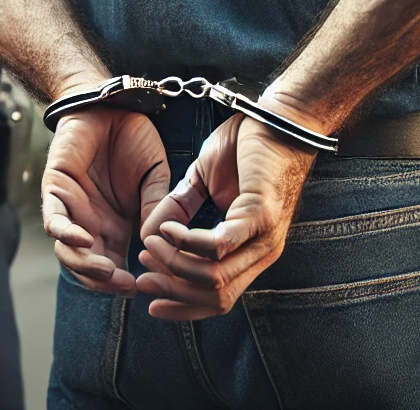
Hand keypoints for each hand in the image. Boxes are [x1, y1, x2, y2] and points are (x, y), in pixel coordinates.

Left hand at [42, 107, 170, 295]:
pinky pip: (54, 220)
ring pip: (69, 252)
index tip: (148, 286)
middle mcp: (93, 224)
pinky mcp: (55, 190)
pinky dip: (66, 234)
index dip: (129, 281)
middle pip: (91, 268)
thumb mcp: (156, 175)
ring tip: (107, 271)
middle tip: (127, 285)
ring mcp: (73, 209)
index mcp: (118, 227)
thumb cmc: (133, 139)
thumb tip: (158, 241)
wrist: (111, 104)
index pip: (118, 267)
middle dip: (106, 283)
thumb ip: (157, 204)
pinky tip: (85, 239)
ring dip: (85, 267)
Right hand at [135, 103, 317, 318]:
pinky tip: (169, 228)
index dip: (182, 303)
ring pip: (215, 278)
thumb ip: (179, 209)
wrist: (276, 117)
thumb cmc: (244, 146)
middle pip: (215, 296)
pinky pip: (220, 244)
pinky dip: (188, 241)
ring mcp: (264, 236)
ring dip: (175, 264)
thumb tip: (145, 235)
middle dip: (173, 288)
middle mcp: (261, 252)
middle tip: (143, 272)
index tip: (148, 294)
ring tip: (152, 243)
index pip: (218, 298)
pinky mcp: (261, 215)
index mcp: (250, 251)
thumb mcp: (202, 181)